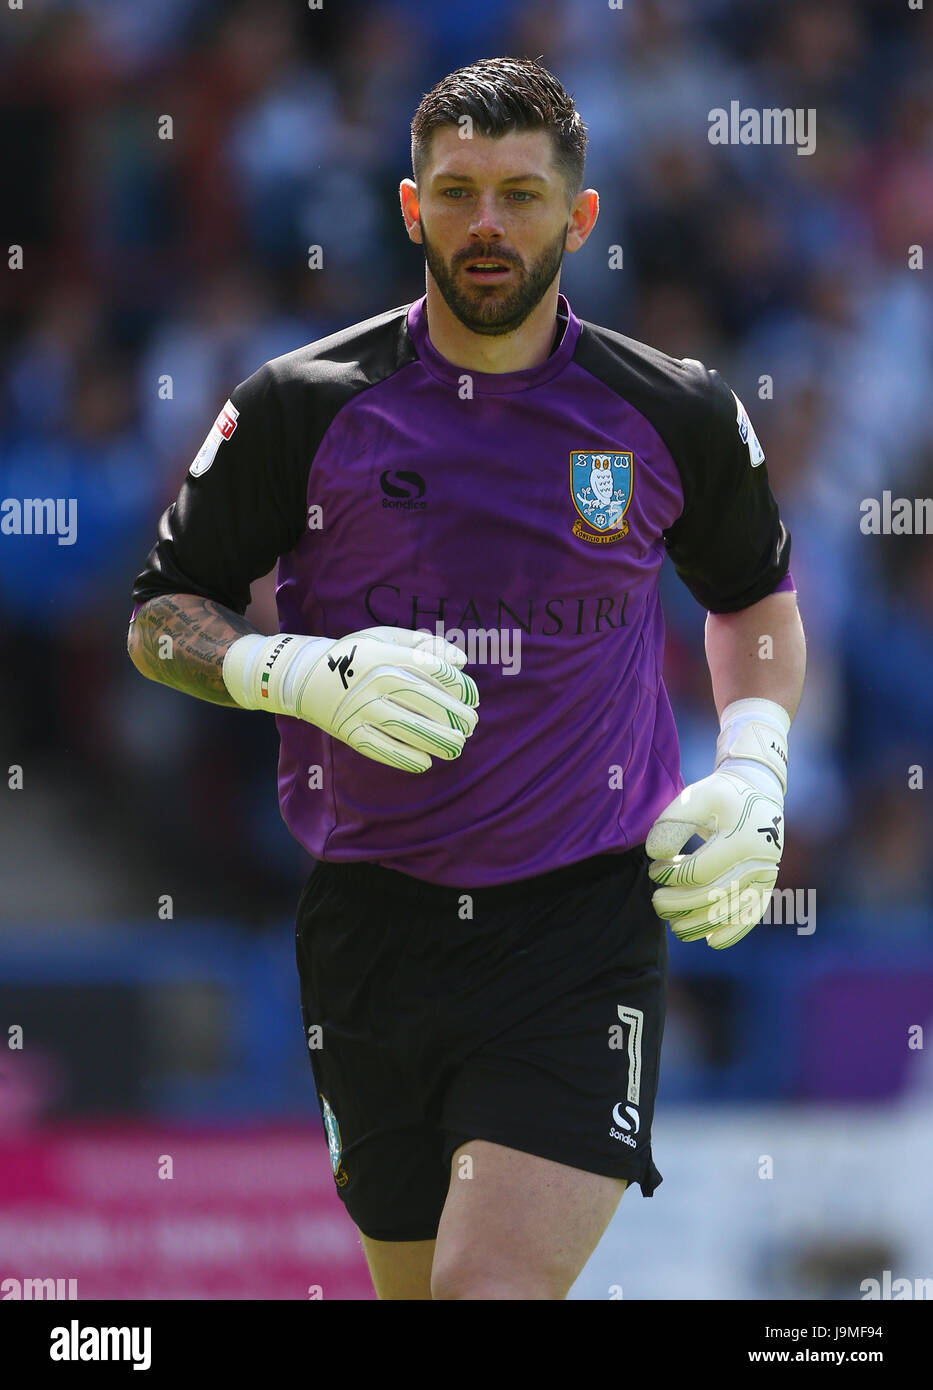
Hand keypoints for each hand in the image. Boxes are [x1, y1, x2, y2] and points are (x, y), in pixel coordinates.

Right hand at [295, 626, 478, 772]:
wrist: (306, 677)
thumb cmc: (356, 655)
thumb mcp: (384, 638)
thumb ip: (424, 645)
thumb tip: (461, 661)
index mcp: (383, 654)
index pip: (430, 669)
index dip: (458, 685)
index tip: (472, 696)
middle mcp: (372, 681)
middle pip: (422, 700)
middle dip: (453, 715)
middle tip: (471, 724)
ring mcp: (360, 709)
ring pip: (405, 727)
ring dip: (437, 740)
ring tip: (457, 746)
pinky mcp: (349, 732)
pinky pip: (381, 748)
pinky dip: (405, 757)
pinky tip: (426, 762)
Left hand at [644, 699, 788, 948]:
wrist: (758, 791)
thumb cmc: (722, 794)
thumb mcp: (697, 797)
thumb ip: (673, 822)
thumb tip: (655, 855)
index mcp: (743, 839)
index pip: (699, 872)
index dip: (671, 876)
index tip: (654, 869)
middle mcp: (759, 862)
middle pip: (714, 897)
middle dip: (679, 904)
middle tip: (655, 901)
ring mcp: (765, 877)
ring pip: (730, 912)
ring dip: (698, 924)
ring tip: (672, 924)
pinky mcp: (766, 886)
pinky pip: (751, 916)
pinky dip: (732, 932)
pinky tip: (710, 941)